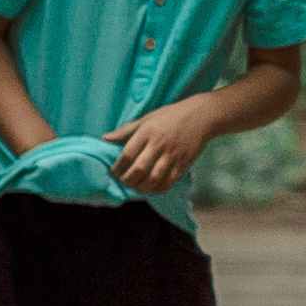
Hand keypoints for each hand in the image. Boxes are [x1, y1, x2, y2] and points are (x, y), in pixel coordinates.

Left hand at [103, 97, 217, 193]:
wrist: (201, 116)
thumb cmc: (170, 116)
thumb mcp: (147, 118)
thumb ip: (126, 130)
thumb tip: (104, 138)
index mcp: (148, 131)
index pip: (127, 154)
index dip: (118, 167)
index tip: (114, 172)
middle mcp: (159, 144)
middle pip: (139, 169)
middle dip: (127, 179)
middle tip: (124, 180)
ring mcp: (172, 155)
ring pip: (153, 179)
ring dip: (141, 187)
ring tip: (136, 185)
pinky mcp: (183, 163)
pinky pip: (168, 182)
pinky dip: (157, 189)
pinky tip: (151, 187)